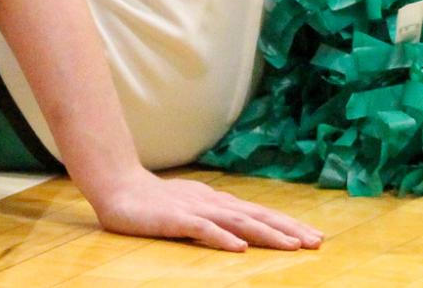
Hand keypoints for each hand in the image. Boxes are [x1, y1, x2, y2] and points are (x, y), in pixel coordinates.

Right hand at [86, 168, 321, 251]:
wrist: (115, 185)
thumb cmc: (152, 200)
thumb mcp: (190, 206)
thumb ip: (215, 216)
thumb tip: (243, 233)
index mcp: (216, 201)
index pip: (258, 213)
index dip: (286, 224)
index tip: (313, 236)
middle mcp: (210, 202)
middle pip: (255, 216)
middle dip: (287, 229)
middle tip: (316, 242)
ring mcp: (193, 209)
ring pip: (236, 222)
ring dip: (265, 233)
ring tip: (291, 246)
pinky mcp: (173, 218)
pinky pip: (201, 229)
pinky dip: (221, 237)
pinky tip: (238, 247)